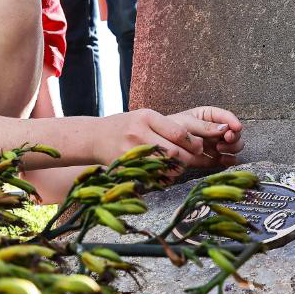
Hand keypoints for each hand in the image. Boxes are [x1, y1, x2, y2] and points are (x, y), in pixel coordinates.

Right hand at [96, 106, 243, 170]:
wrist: (96, 137)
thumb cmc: (126, 125)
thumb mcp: (145, 117)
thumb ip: (168, 127)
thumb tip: (196, 142)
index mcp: (146, 117)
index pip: (179, 133)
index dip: (193, 142)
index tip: (199, 146)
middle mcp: (138, 134)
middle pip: (174, 152)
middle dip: (189, 158)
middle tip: (193, 158)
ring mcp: (131, 152)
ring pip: (166, 167)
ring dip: (177, 169)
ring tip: (179, 165)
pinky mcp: (127, 166)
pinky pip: (153, 176)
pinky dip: (164, 176)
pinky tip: (165, 171)